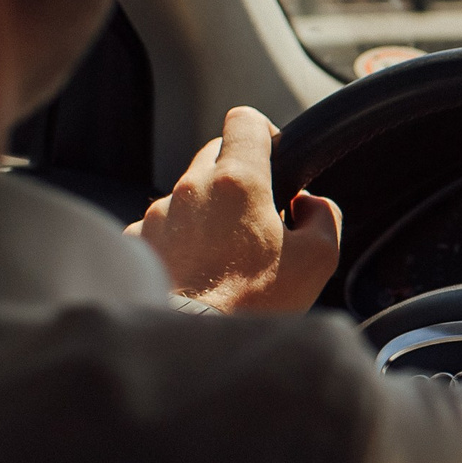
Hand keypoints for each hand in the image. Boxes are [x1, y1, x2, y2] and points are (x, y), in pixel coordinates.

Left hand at [128, 106, 341, 312]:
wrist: (189, 342)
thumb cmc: (253, 302)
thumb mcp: (317, 259)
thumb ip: (324, 216)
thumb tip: (311, 205)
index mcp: (237, 181)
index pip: (244, 120)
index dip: (264, 132)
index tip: (274, 156)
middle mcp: (191, 188)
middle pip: (214, 152)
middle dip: (238, 173)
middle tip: (257, 213)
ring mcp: (158, 214)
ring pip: (188, 192)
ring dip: (207, 210)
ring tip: (224, 252)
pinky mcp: (138, 241)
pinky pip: (162, 227)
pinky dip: (180, 239)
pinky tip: (195, 270)